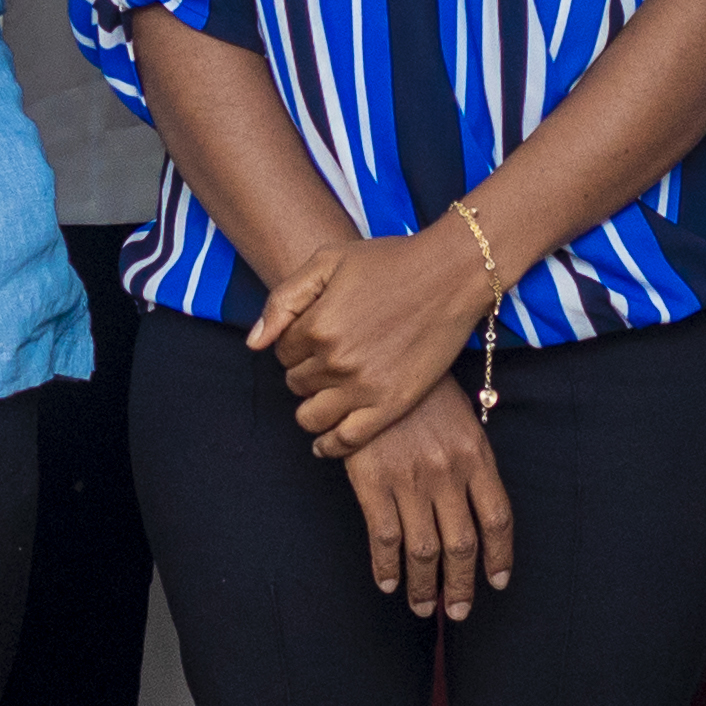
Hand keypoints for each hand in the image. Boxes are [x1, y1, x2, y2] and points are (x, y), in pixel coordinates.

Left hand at [243, 219, 488, 455]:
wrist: (451, 276)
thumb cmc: (390, 262)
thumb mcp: (328, 260)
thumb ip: (284, 300)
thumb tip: (254, 343)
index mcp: (317, 325)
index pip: (281, 352)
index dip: (295, 345)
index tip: (316, 337)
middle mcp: (336, 360)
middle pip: (295, 383)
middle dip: (305, 372)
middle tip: (329, 359)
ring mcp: (363, 387)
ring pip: (311, 416)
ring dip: (313, 406)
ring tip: (327, 394)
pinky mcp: (391, 406)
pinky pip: (346, 441)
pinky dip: (329, 445)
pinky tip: (325, 442)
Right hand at [339, 381, 513, 620]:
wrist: (373, 359)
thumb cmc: (420, 389)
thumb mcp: (461, 418)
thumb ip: (470, 462)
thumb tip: (472, 507)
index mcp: (477, 456)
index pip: (498, 519)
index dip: (500, 557)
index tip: (497, 582)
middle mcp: (448, 472)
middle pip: (463, 544)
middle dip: (462, 585)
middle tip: (460, 611)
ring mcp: (410, 479)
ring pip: (424, 549)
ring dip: (425, 586)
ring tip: (424, 607)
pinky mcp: (372, 481)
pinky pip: (383, 537)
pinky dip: (386, 567)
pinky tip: (388, 583)